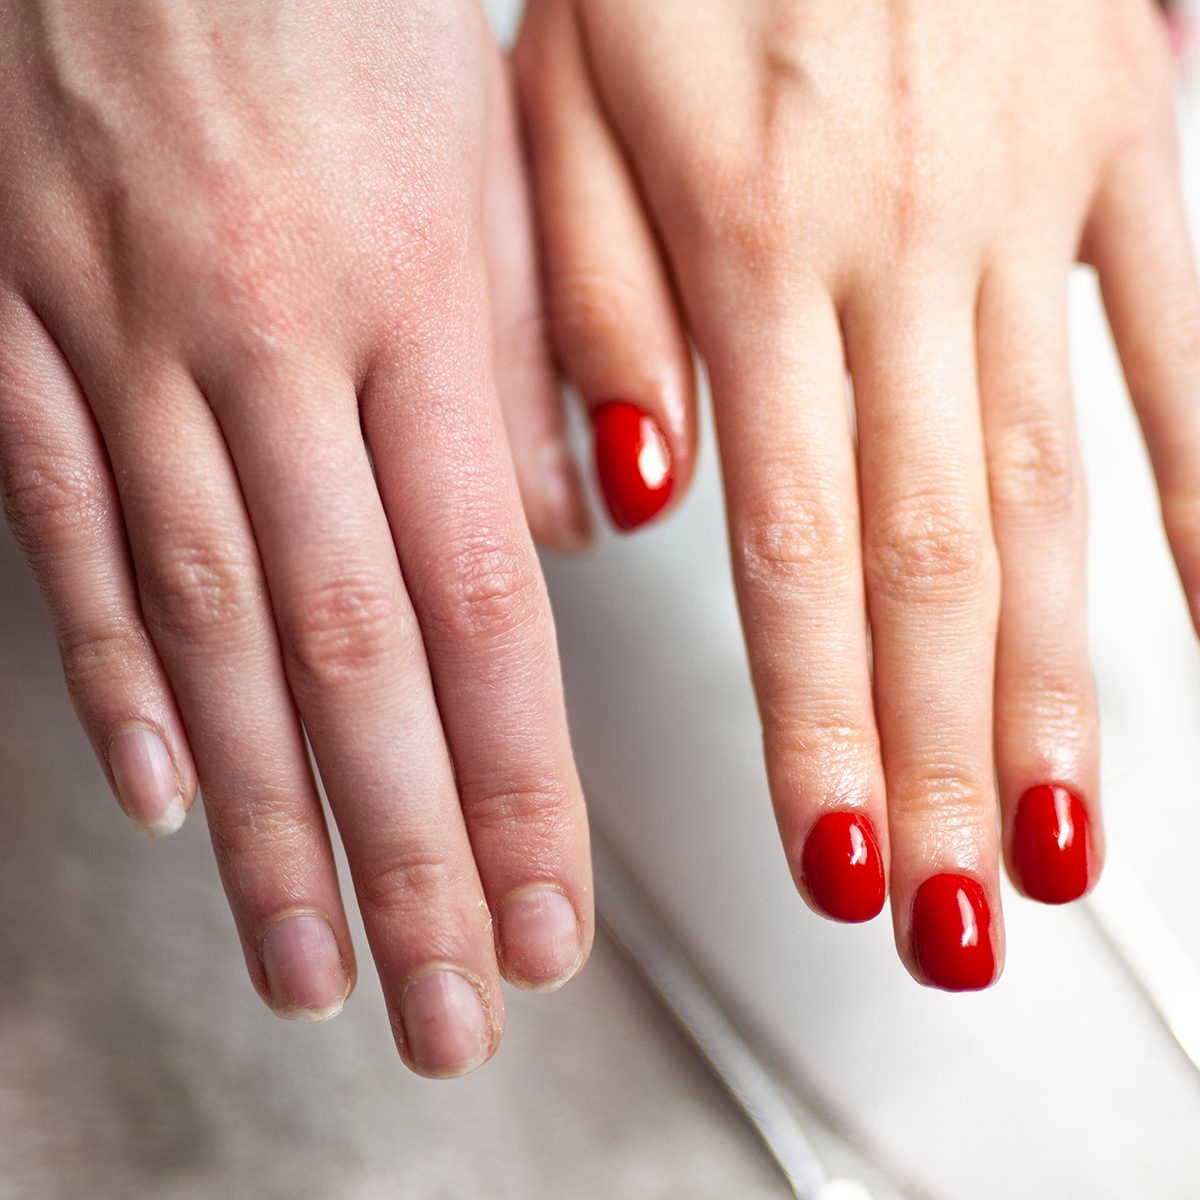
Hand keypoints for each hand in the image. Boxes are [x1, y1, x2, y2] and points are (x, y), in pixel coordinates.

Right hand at [0, 0, 592, 1074]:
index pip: (486, 611)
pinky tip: (167, 799)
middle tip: (444, 1010)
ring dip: (268, 823)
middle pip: (351, 664)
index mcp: (411, 307)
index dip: (519, 789)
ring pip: (209, 634)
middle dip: (403, 862)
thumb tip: (560, 542)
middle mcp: (267, 349)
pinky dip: (114, 679)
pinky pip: (62, 527)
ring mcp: (121, 342)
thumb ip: (526, 366)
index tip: (547, 921)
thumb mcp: (489, 158)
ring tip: (315, 965)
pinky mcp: (16, 323)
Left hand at [517, 0, 1196, 988]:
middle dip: (936, 761)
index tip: (833, 860)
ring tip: (1060, 845)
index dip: (816, 723)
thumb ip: (596, 303)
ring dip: (1060, 686)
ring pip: (1044, 492)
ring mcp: (1028, 201)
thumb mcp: (564, 98)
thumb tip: (645, 497)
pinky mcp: (1122, 138)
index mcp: (745, 250)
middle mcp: (894, 252)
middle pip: (922, 566)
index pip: (782, 550)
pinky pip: (1186, 336)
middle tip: (949, 920)